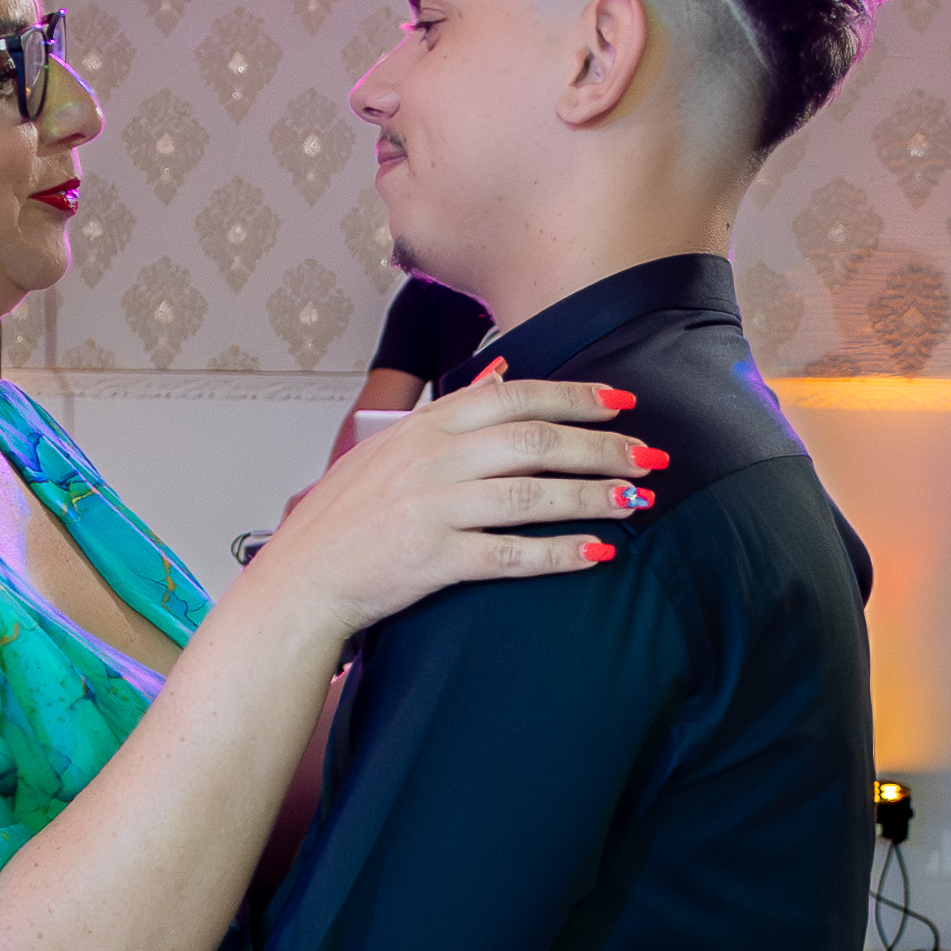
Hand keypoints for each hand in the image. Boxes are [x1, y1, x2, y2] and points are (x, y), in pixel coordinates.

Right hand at [244, 367, 655, 642]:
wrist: (301, 580)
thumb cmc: (344, 519)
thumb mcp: (388, 447)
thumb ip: (449, 408)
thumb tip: (500, 370)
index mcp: (425, 427)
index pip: (514, 396)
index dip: (574, 396)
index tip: (622, 401)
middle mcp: (431, 460)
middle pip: (534, 440)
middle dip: (601, 448)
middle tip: (649, 457)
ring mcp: (432, 508)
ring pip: (530, 494)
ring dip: (592, 497)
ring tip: (636, 502)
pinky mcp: (432, 559)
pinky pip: (510, 553)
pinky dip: (558, 553)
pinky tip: (597, 552)